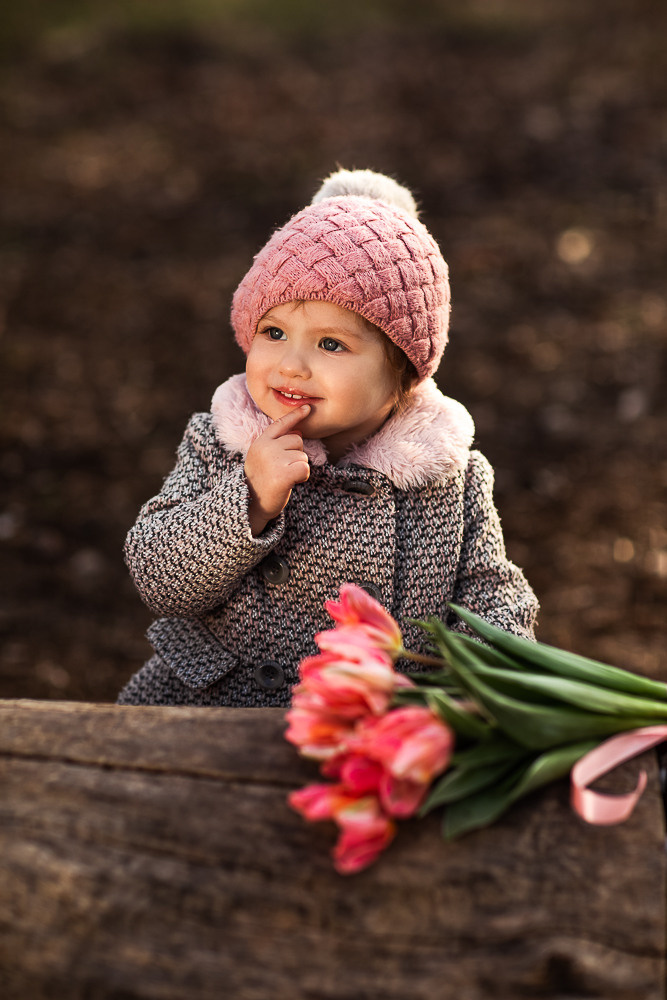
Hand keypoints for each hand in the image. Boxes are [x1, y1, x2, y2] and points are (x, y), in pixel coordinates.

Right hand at [244, 405, 310, 535]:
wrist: (251, 505)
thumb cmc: (261, 481)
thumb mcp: (263, 458)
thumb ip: (278, 444)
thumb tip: (298, 431)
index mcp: (260, 442)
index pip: (280, 424)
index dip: (295, 415)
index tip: (308, 408)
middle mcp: (266, 448)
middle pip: (297, 440)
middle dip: (296, 454)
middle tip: (282, 469)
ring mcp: (274, 460)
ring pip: (303, 455)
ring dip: (299, 467)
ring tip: (283, 477)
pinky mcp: (284, 474)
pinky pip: (305, 468)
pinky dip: (303, 477)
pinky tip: (291, 483)